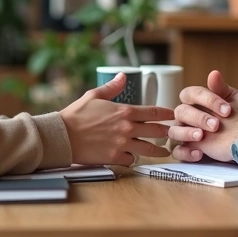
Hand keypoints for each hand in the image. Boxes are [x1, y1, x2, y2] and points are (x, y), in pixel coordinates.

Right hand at [59, 73, 175, 165]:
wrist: (62, 135)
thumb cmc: (76, 115)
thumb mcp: (94, 95)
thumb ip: (112, 87)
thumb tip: (122, 76)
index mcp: (124, 111)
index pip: (154, 112)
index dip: (167, 114)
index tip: (174, 115)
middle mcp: (127, 128)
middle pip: (156, 132)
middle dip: (168, 133)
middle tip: (174, 134)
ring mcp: (122, 144)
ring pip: (148, 149)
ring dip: (158, 151)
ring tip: (165, 152)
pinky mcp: (114, 158)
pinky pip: (131, 159)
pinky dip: (132, 158)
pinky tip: (132, 156)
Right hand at [168, 70, 237, 162]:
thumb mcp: (235, 100)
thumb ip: (221, 89)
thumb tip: (213, 73)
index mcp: (198, 102)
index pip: (189, 94)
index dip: (207, 100)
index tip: (227, 110)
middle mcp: (189, 117)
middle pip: (180, 112)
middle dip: (198, 118)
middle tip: (216, 125)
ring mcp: (188, 134)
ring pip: (174, 131)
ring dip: (186, 133)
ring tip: (201, 136)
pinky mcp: (190, 150)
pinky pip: (177, 152)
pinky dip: (185, 152)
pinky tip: (199, 153)